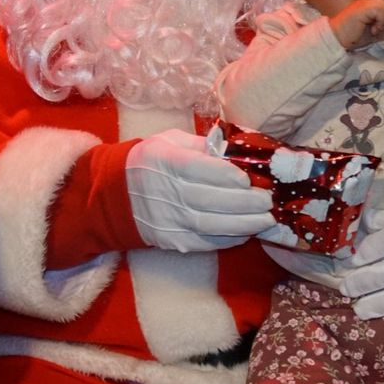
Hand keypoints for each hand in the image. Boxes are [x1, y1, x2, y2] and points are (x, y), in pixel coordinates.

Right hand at [126, 129, 275, 251]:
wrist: (116, 193)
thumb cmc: (151, 161)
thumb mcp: (170, 141)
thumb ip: (202, 145)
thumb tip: (238, 150)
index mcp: (165, 161)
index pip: (198, 170)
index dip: (226, 176)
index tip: (248, 179)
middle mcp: (165, 192)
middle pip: (209, 200)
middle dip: (244, 203)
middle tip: (267, 201)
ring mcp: (168, 219)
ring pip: (210, 225)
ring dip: (242, 224)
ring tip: (266, 220)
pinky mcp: (172, 240)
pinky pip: (204, 242)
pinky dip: (228, 239)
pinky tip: (246, 232)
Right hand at [330, 0, 383, 49]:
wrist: (335, 39)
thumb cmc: (351, 38)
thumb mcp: (372, 33)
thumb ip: (383, 29)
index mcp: (368, 7)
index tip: (383, 34)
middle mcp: (366, 2)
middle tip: (379, 32)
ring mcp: (364, 4)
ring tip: (375, 31)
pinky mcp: (363, 8)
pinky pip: (381, 11)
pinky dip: (381, 22)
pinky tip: (373, 30)